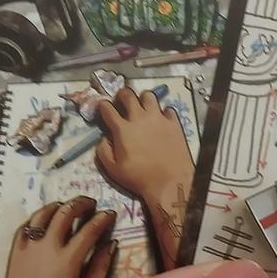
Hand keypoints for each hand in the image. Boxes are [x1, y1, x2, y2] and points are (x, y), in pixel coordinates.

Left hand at [0, 196, 116, 277]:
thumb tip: (111, 245)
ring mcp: (29, 247)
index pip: (90, 230)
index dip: (102, 219)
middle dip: (80, 204)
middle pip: (65, 213)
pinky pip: (26, 226)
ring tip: (67, 206)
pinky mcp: (16, 251)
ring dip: (58, 206)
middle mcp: (48, 247)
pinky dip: (37, 217)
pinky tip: (44, 218)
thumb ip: (99, 269)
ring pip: (43, 214)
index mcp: (68, 260)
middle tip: (90, 204)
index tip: (110, 213)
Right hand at [96, 87, 193, 205]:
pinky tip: (161, 120)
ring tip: (143, 107)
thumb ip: (103, 151)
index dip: (103, 105)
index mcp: (122, 129)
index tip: (103, 107)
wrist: (169, 182)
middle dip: (121, 95)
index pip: (107, 108)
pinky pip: (168, 109)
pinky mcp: (174, 123)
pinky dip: (163, 112)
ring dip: (143, 99)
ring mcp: (158, 118)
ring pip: (149, 96)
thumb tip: (103, 139)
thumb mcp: (113, 170)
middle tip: (122, 101)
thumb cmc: (139, 178)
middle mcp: (139, 118)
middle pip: (128, 94)